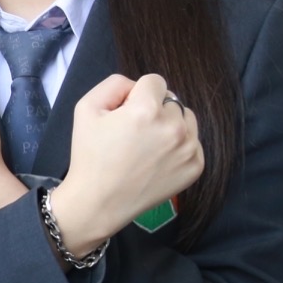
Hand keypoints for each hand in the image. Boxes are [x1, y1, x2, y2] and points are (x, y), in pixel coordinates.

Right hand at [46, 73, 203, 253]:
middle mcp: (174, 126)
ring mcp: (189, 148)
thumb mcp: (86, 108)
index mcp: (146, 110)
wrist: (100, 201)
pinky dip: (179, 146)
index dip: (137, 94)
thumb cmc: (90, 155)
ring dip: (170, 125)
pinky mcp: (196, 166)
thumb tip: (136, 87)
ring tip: (148, 146)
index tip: (126, 113)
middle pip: (171, 100)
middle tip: (134, 134)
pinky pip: (193, 141)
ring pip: (186, 118)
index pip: (155, 81)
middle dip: (154, 110)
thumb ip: (114, 84)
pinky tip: (158, 159)